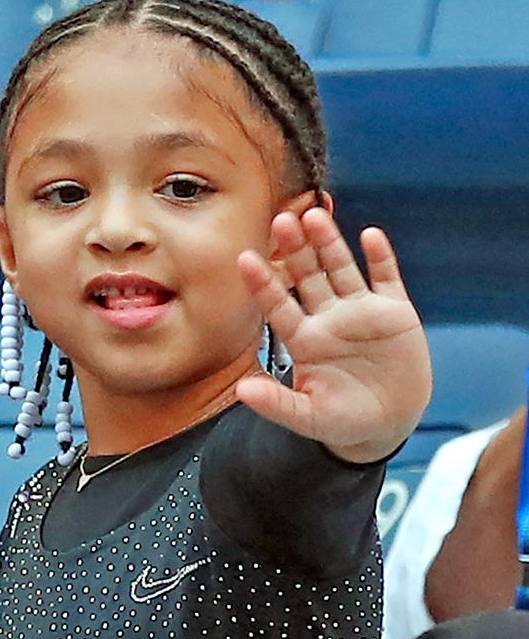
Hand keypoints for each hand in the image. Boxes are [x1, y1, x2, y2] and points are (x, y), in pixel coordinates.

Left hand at [235, 208, 430, 463]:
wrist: (386, 423)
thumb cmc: (340, 421)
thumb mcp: (307, 416)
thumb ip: (276, 404)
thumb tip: (242, 392)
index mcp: (304, 340)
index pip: (277, 305)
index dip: (263, 283)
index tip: (244, 258)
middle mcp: (328, 319)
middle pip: (308, 276)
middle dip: (296, 250)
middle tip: (280, 220)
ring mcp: (361, 312)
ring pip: (342, 269)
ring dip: (330, 243)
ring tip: (315, 215)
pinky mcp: (395, 312)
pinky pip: (387, 278)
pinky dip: (380, 258)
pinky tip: (370, 235)